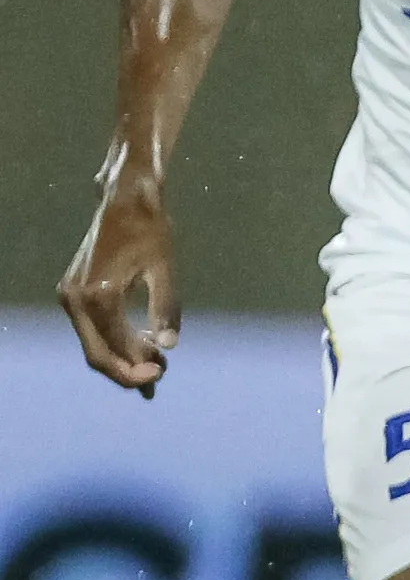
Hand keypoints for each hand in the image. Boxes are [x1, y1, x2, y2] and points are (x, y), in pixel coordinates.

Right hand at [59, 175, 181, 394]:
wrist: (125, 202)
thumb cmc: (150, 232)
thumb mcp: (165, 271)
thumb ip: (166, 309)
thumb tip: (170, 346)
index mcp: (99, 296)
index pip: (116, 348)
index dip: (139, 368)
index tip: (164, 372)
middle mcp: (76, 299)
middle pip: (97, 355)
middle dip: (127, 372)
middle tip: (158, 377)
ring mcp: (69, 296)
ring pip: (92, 344)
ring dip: (121, 358)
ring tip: (154, 364)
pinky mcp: (72, 291)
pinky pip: (90, 328)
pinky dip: (112, 341)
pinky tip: (139, 344)